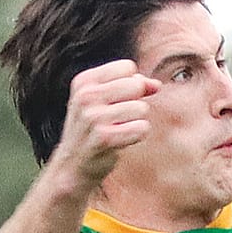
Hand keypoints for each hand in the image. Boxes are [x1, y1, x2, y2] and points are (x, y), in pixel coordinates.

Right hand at [51, 60, 158, 189]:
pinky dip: (138, 134)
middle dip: (136, 101)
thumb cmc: (93, 129)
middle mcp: (86, 96)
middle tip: (121, 117)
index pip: (127, 67)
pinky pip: (142, 128)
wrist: (74, 165)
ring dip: (137, 121)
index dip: (134, 83)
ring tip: (119, 129)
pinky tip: (123, 140)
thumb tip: (157, 85)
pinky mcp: (105, 138)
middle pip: (135, 85)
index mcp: (84, 81)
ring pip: (141, 108)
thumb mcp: (103, 101)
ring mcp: (93, 117)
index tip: (123, 98)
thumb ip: (132, 87)